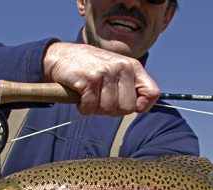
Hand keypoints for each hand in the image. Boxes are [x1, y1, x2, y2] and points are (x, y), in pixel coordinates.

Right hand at [42, 42, 159, 115]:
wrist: (59, 57)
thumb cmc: (89, 68)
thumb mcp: (115, 71)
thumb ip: (129, 86)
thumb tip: (139, 107)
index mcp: (133, 66)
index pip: (152, 93)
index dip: (141, 106)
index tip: (126, 105)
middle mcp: (123, 67)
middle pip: (128, 108)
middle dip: (113, 110)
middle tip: (100, 100)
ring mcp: (107, 72)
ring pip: (109, 109)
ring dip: (96, 108)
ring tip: (90, 95)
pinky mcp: (90, 79)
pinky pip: (91, 107)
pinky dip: (83, 107)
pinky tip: (80, 96)